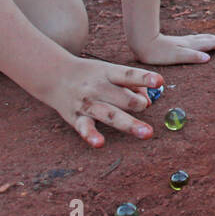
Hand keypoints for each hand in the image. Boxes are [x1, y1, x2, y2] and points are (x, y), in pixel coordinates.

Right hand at [40, 57, 163, 147]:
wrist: (55, 75)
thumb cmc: (92, 75)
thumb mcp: (110, 71)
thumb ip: (133, 85)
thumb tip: (149, 103)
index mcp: (108, 73)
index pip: (129, 75)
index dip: (144, 78)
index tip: (159, 81)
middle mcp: (98, 88)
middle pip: (125, 99)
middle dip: (139, 105)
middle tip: (141, 106)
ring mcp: (87, 104)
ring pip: (111, 115)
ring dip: (130, 124)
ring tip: (147, 133)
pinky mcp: (76, 118)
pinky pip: (85, 128)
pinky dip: (91, 136)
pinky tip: (100, 143)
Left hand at [131, 32, 214, 65]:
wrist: (143, 42)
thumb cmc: (158, 52)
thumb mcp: (177, 56)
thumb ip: (192, 56)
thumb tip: (208, 58)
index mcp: (191, 45)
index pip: (210, 43)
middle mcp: (189, 41)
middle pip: (208, 38)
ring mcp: (183, 40)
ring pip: (202, 38)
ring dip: (212, 39)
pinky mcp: (177, 42)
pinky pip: (195, 39)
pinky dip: (202, 40)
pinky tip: (197, 42)